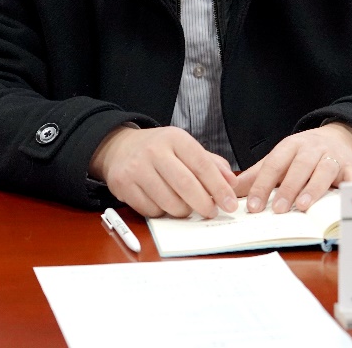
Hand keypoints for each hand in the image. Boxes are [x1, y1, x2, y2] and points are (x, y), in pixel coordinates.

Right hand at [89, 126, 237, 218]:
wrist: (119, 147)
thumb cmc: (159, 150)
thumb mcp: (185, 147)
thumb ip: (211, 164)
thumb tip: (232, 183)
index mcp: (175, 138)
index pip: (202, 165)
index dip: (219, 187)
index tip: (230, 204)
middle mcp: (154, 151)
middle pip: (185, 185)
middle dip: (204, 204)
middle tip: (213, 213)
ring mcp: (136, 168)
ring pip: (169, 201)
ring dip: (183, 211)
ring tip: (187, 207)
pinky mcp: (123, 185)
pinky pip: (151, 210)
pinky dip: (163, 213)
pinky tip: (164, 204)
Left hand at [233, 122, 351, 213]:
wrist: (341, 138)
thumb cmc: (304, 155)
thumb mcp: (280, 159)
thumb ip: (257, 175)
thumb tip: (230, 191)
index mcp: (291, 146)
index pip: (274, 165)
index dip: (262, 185)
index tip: (253, 206)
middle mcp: (313, 149)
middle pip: (299, 166)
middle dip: (288, 188)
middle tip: (278, 209)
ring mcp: (334, 157)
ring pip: (324, 170)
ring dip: (313, 188)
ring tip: (303, 206)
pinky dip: (350, 188)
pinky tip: (344, 200)